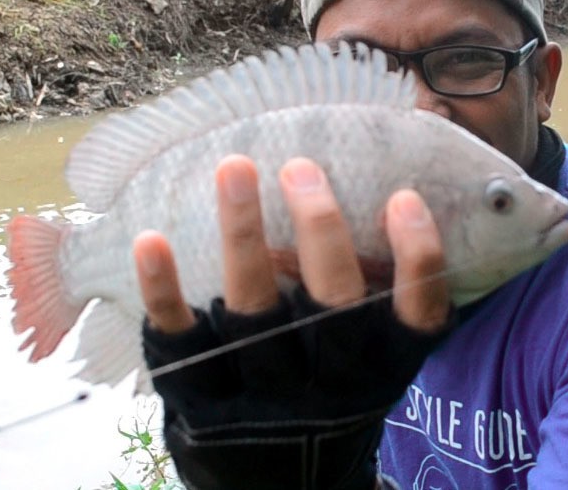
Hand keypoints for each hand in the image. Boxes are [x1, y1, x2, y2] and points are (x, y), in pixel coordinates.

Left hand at [134, 155, 453, 489]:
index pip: (414, 317)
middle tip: (302, 167)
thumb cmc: (328, 397)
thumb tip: (391, 197)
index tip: (404, 198)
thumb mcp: (370, 365)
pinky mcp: (200, 400)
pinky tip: (151, 239)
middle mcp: (328, 386)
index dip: (416, 261)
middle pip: (331, 307)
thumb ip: (380, 302)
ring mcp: (261, 395)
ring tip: (234, 167)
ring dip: (242, 236)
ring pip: (254, 312)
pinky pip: (181, 342)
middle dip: (320, 233)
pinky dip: (164, 292)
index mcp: (379, 370)